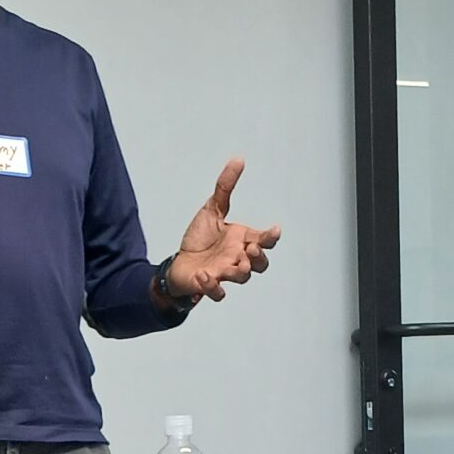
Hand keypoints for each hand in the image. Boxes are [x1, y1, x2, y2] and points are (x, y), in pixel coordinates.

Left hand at [165, 159, 280, 303]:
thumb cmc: (200, 238)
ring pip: (243, 278)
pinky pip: (217, 293)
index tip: (274, 231)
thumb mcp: (211, 209)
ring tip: (231, 265)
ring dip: (239, 272)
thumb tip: (238, 160)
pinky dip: (212, 287)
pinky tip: (202, 275)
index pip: (264, 240)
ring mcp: (225, 273)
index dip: (271, 237)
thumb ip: (225, 187)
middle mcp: (237, 258)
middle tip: (249, 249)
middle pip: (261, 264)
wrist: (179, 262)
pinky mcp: (209, 286)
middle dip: (259, 258)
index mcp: (242, 240)